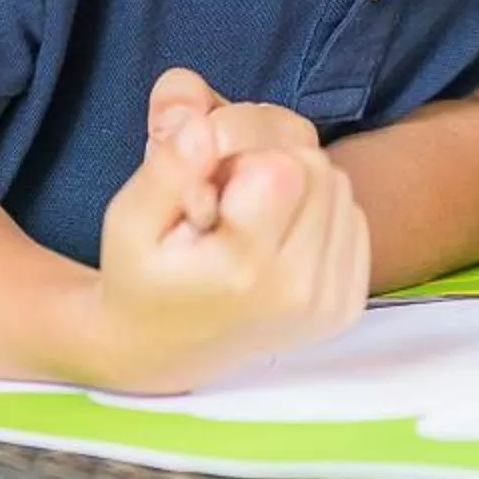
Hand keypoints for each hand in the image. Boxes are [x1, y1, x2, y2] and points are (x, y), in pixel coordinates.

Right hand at [89, 72, 367, 392]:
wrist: (160, 352)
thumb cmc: (141, 277)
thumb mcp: (127, 221)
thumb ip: (165, 168)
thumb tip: (202, 126)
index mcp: (248, 271)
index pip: (282, 165)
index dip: (242, 152)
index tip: (207, 183)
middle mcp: (301, 292)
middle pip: (316, 166)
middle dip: (269, 158)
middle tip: (224, 194)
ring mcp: (331, 302)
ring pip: (337, 184)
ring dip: (294, 182)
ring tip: (245, 215)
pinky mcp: (348, 303)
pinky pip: (352, 216)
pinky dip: (315, 210)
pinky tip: (274, 234)